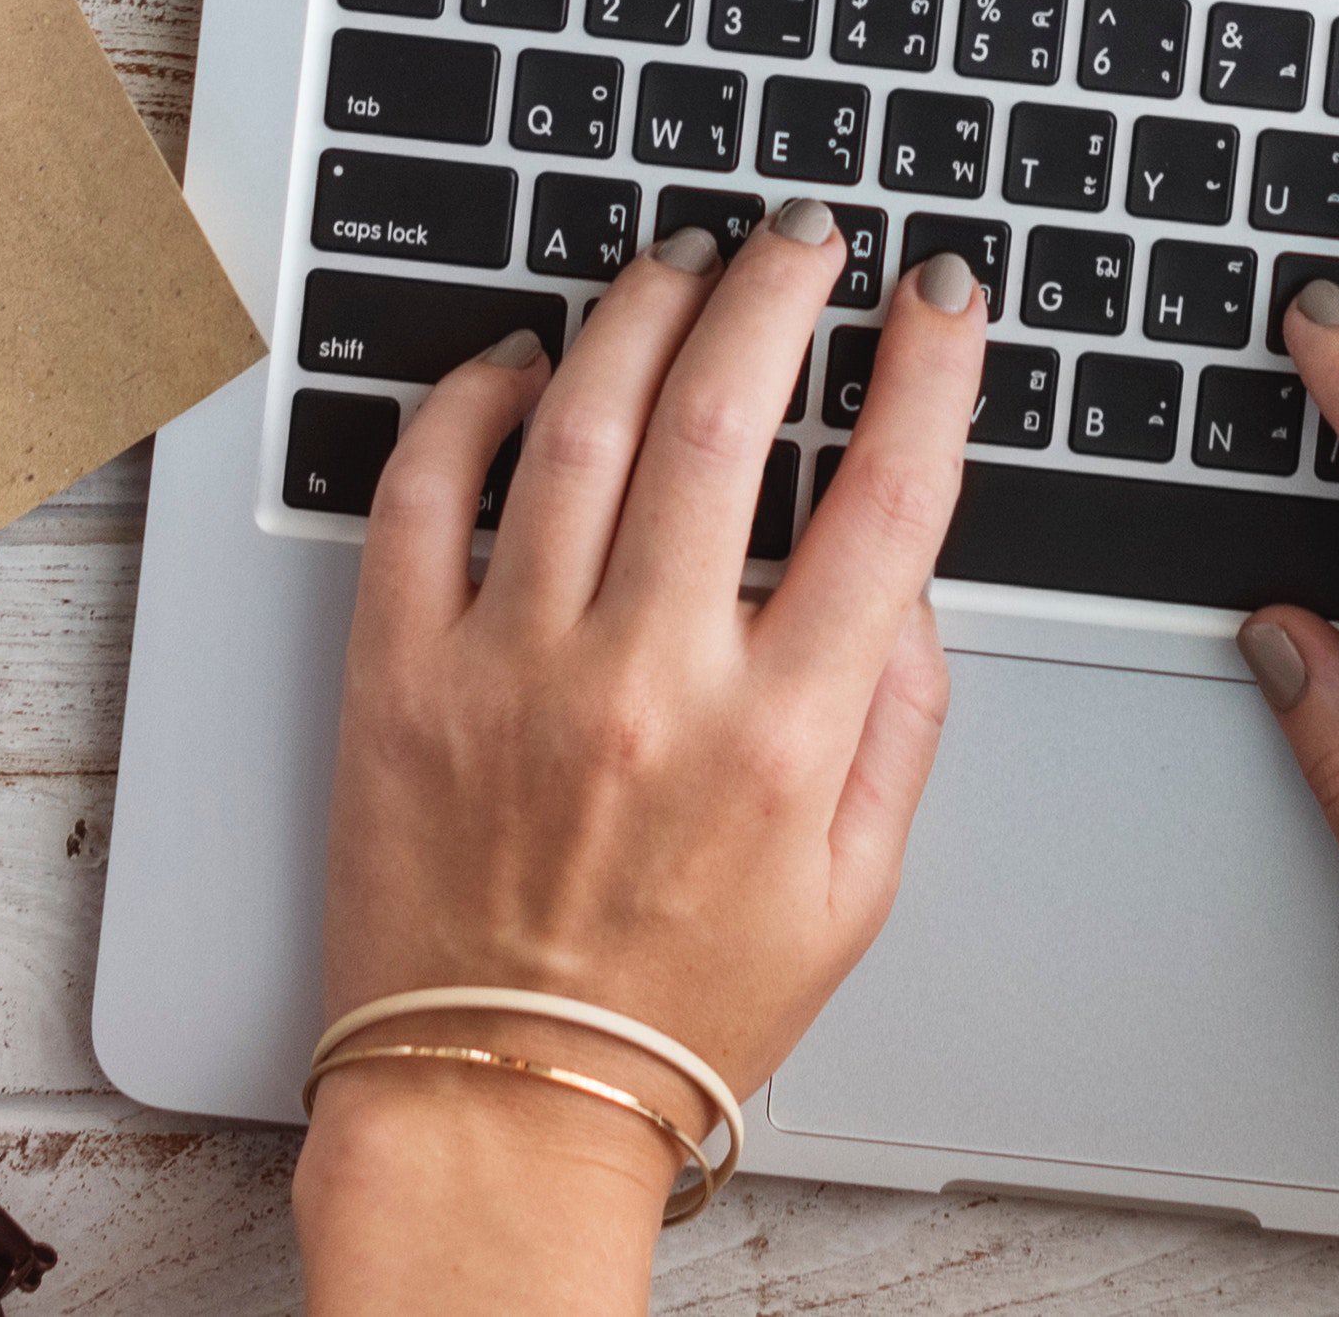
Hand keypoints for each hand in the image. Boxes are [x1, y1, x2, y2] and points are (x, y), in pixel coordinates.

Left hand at [296, 210, 987, 1313]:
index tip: (941, 296)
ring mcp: (511, 668)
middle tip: (803, 237)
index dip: (930, 371)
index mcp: (778, 741)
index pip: (888, 501)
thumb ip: (900, 724)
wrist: (501, 1100)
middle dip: (780, 291)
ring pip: (582, 422)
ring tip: (680, 262)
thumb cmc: (677, 1005)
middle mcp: (648, 686)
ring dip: (642, 311)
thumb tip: (908, 578)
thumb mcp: (854, 890)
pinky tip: (518, 361)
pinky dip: (469, 398)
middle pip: (731, 418)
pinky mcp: (398, 672)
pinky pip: (425, 489)